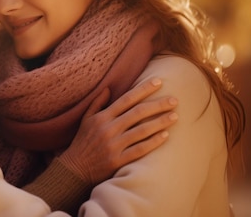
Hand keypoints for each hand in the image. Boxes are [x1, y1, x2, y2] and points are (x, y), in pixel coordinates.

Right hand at [58, 78, 177, 183]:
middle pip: (138, 113)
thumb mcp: (86, 119)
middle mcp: (109, 129)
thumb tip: (109, 88)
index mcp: (102, 117)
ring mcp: (114, 145)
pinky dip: (153, 142)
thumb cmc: (82, 142)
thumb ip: (97, 103)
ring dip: (160, 122)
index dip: (143, 89)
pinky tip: (166, 135)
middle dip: (158, 105)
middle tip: (175, 100)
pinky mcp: (118, 160)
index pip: (126, 99)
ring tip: (175, 116)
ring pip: (142, 131)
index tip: (159, 82)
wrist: (75, 169)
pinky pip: (140, 150)